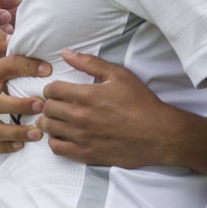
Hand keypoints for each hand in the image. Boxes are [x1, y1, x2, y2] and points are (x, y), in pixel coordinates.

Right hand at [0, 27, 48, 153]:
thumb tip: (11, 33)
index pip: (7, 67)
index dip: (27, 66)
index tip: (47, 69)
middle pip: (0, 103)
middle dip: (21, 105)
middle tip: (42, 105)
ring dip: (16, 133)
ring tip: (37, 133)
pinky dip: (4, 148)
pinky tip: (20, 146)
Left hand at [39, 48, 179, 167]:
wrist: (158, 133)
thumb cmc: (140, 102)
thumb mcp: (119, 75)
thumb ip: (90, 62)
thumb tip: (66, 53)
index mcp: (86, 95)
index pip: (52, 89)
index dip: (52, 88)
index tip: (59, 91)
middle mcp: (80, 116)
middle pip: (48, 108)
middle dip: (50, 104)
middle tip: (58, 104)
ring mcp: (82, 137)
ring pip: (49, 128)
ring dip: (50, 122)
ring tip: (58, 119)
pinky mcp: (86, 154)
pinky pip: (57, 148)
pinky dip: (55, 141)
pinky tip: (63, 135)